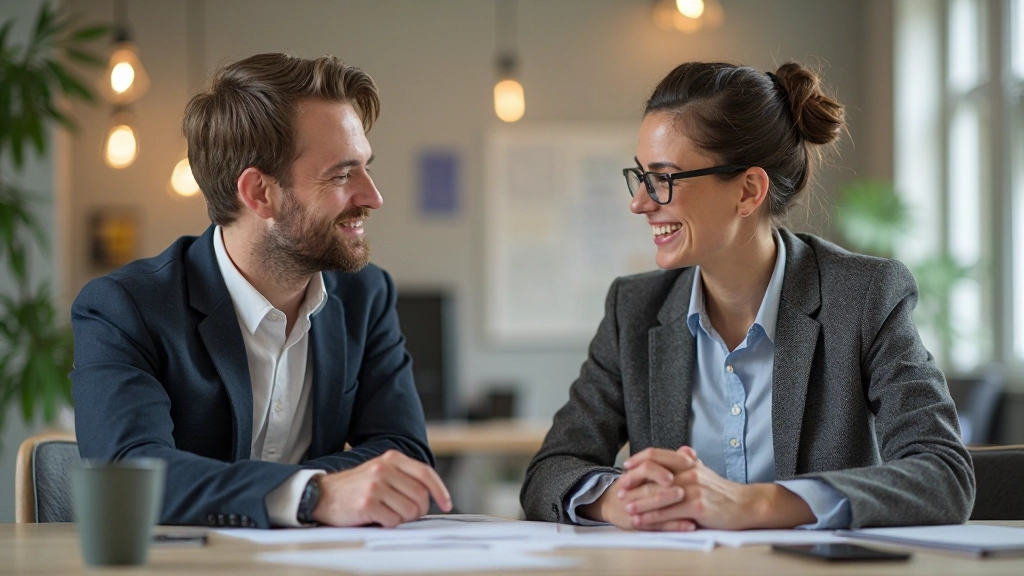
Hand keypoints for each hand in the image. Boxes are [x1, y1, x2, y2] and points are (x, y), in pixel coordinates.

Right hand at [311, 450, 452, 526]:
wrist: (322, 494)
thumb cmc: (356, 487)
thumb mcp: (381, 472)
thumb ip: (404, 478)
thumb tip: (432, 497)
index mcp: (392, 458)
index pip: (425, 473)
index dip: (440, 490)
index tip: (446, 504)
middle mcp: (384, 468)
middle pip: (421, 495)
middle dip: (418, 510)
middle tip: (406, 514)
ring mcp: (375, 485)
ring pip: (409, 510)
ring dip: (403, 518)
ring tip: (388, 513)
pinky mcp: (367, 503)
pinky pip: (393, 521)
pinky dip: (389, 524)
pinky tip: (377, 518)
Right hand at [578, 447, 698, 529]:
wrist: (608, 502)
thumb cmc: (632, 484)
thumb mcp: (644, 468)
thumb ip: (668, 461)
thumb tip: (689, 452)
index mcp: (636, 472)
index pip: (648, 467)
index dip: (663, 470)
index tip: (681, 471)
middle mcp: (633, 490)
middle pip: (650, 489)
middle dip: (667, 492)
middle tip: (682, 492)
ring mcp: (635, 508)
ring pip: (652, 509)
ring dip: (671, 509)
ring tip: (690, 509)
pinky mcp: (638, 524)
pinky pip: (657, 527)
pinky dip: (674, 526)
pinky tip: (690, 525)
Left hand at [626, 457, 814, 530]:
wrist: (745, 505)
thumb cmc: (723, 491)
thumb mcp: (706, 471)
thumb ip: (691, 461)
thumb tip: (682, 450)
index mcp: (689, 462)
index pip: (658, 454)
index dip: (639, 459)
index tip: (626, 466)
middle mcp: (689, 472)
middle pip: (653, 473)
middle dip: (633, 481)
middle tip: (620, 489)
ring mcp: (693, 489)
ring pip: (659, 495)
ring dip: (639, 502)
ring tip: (626, 507)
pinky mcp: (697, 506)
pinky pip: (668, 512)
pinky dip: (652, 517)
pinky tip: (641, 521)